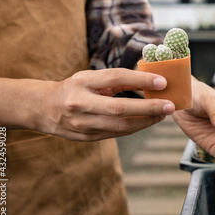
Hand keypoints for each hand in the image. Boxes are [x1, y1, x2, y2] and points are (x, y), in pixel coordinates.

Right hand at [37, 68, 174, 140]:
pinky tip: (148, 121)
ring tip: (163, 113)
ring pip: (120, 126)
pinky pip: (116, 134)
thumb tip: (149, 80)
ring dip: (146, 121)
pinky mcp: (87, 137)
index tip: (162, 81)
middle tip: (170, 105)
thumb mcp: (91, 77)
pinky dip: (135, 128)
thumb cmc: (74, 88)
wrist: (44, 109)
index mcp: (82, 82)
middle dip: (148, 108)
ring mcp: (82, 124)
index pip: (116, 78)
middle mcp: (80, 104)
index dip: (141, 80)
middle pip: (119, 108)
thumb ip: (117, 80)